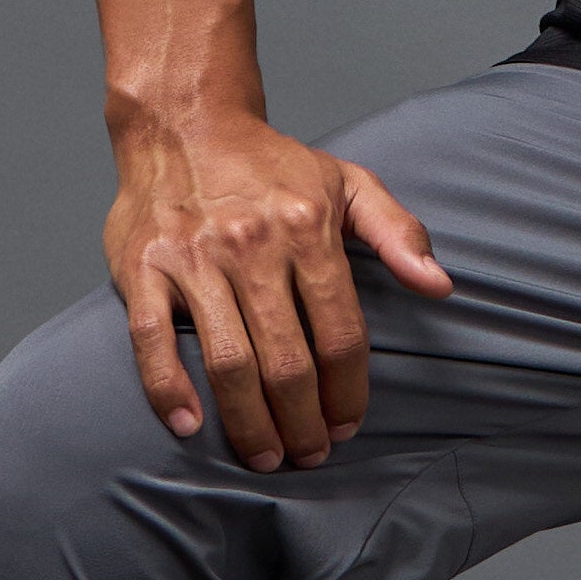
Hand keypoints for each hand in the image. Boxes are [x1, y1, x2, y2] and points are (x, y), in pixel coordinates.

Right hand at [103, 115, 453, 470]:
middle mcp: (252, 246)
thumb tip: (439, 285)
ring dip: (250, 421)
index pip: (341, 332)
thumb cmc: (270, 164)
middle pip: (287, 359)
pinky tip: (190, 425)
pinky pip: (152, 340)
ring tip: (266, 456)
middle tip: (311, 455)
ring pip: (228, 360)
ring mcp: (193, 259)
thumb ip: (398, 232)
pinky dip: (168, 388)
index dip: (349, 390)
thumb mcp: (348, 182)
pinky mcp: (141, 267)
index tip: (349, 424)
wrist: (183, 122)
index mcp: (307, 228)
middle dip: (304, 420)